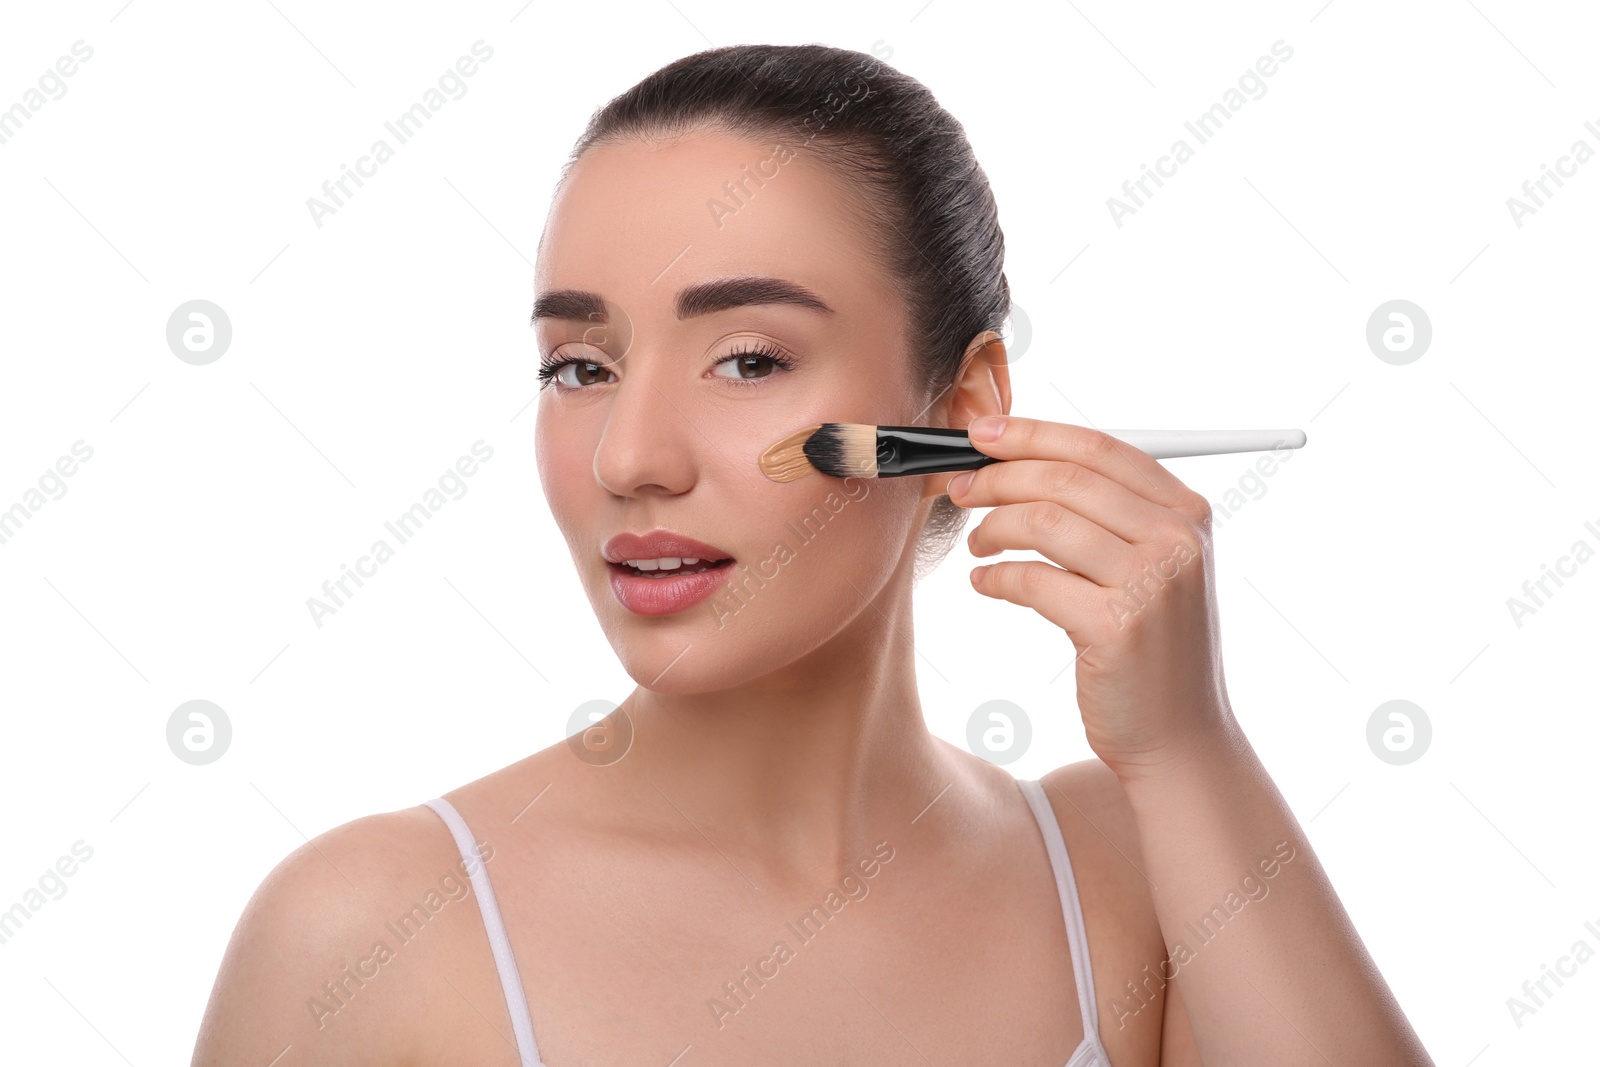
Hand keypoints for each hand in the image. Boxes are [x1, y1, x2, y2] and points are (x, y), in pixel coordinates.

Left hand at [945, 414, 1235, 781]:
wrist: (1181, 738)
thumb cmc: (1153, 649)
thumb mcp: (1154, 568)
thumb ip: (1112, 514)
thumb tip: (1022, 462)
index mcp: (1188, 512)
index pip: (1100, 447)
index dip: (1032, 434)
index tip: (982, 434)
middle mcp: (1177, 540)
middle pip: (1066, 478)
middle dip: (1000, 476)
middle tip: (960, 489)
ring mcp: (1151, 583)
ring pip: (1045, 522)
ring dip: (993, 527)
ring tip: (977, 543)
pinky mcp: (1117, 628)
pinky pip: (1032, 580)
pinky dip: (996, 576)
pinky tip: (985, 583)